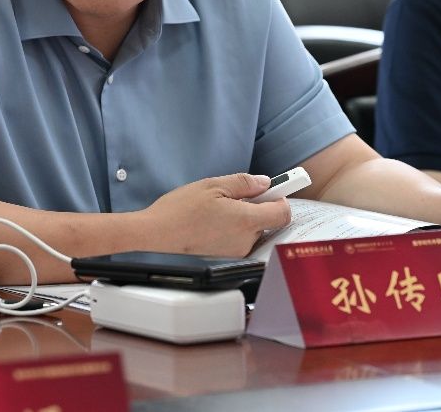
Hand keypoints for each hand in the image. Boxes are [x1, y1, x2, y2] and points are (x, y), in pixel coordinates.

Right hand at [140, 174, 291, 256]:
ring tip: (219, 209)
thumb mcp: (213, 185)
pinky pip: (241, 240)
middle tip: (236, 196)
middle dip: (259, 206)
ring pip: (254, 231)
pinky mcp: (226, 258)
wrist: (157, 234)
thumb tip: (265, 183)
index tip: (273, 189)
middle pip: (268, 222)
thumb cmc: (181, 210)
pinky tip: (214, 222)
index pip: (283, 213)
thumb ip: (244, 183)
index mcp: (246, 221)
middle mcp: (246, 241)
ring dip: (245, 218)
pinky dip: (234, 229)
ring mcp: (237, 252)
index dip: (280, 198)